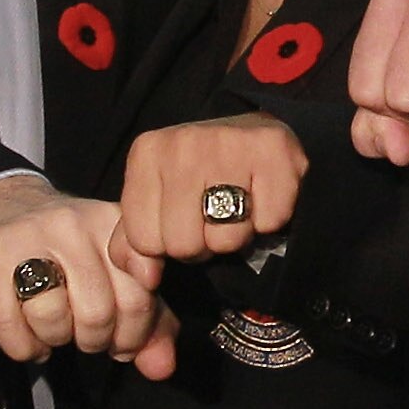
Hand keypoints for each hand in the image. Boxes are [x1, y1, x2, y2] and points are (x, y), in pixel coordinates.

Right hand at [0, 173, 177, 379]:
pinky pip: (8, 321)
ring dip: (56, 340)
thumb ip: (150, 321)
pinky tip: (30, 339)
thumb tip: (161, 367)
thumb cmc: (72, 253)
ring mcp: (31, 235)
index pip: (140, 295)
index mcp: (117, 226)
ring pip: (52, 317)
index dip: (134, 331)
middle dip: (95, 341)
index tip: (123, 337)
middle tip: (87, 337)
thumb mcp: (118, 274)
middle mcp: (77, 223)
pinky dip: (23, 346)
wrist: (6, 209)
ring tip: (56, 330)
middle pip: (96, 312)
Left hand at [116, 113, 306, 270]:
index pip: (144, 240)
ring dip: (239, 234)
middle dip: (204, 243)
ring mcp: (229, 143)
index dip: (168, 244)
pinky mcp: (274, 151)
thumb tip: (146, 277)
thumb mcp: (156, 201)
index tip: (185, 220)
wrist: (260, 131)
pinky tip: (266, 196)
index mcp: (148, 153)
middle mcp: (184, 143)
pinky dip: (271, 220)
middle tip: (216, 217)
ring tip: (242, 207)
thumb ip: (134, 243)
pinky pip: (269, 223)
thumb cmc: (203, 173)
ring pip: (227, 240)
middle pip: (184, 245)